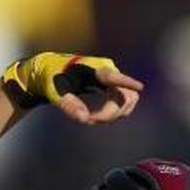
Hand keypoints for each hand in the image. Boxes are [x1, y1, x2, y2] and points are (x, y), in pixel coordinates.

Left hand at [3, 52, 142, 124]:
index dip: (127, 81)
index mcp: (94, 68)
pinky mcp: (111, 86)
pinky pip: (122, 101)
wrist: (49, 70)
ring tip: (90, 119)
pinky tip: (95, 117)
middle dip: (110, 113)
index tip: (139, 87)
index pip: (112, 76)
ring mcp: (112, 79)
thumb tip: (83, 118)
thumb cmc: (50, 77)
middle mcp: (108, 71)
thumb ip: (67, 104)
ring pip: (127, 99)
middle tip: (89, 120)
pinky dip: (113, 113)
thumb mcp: (54, 90)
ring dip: (114, 114)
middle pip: (124, 95)